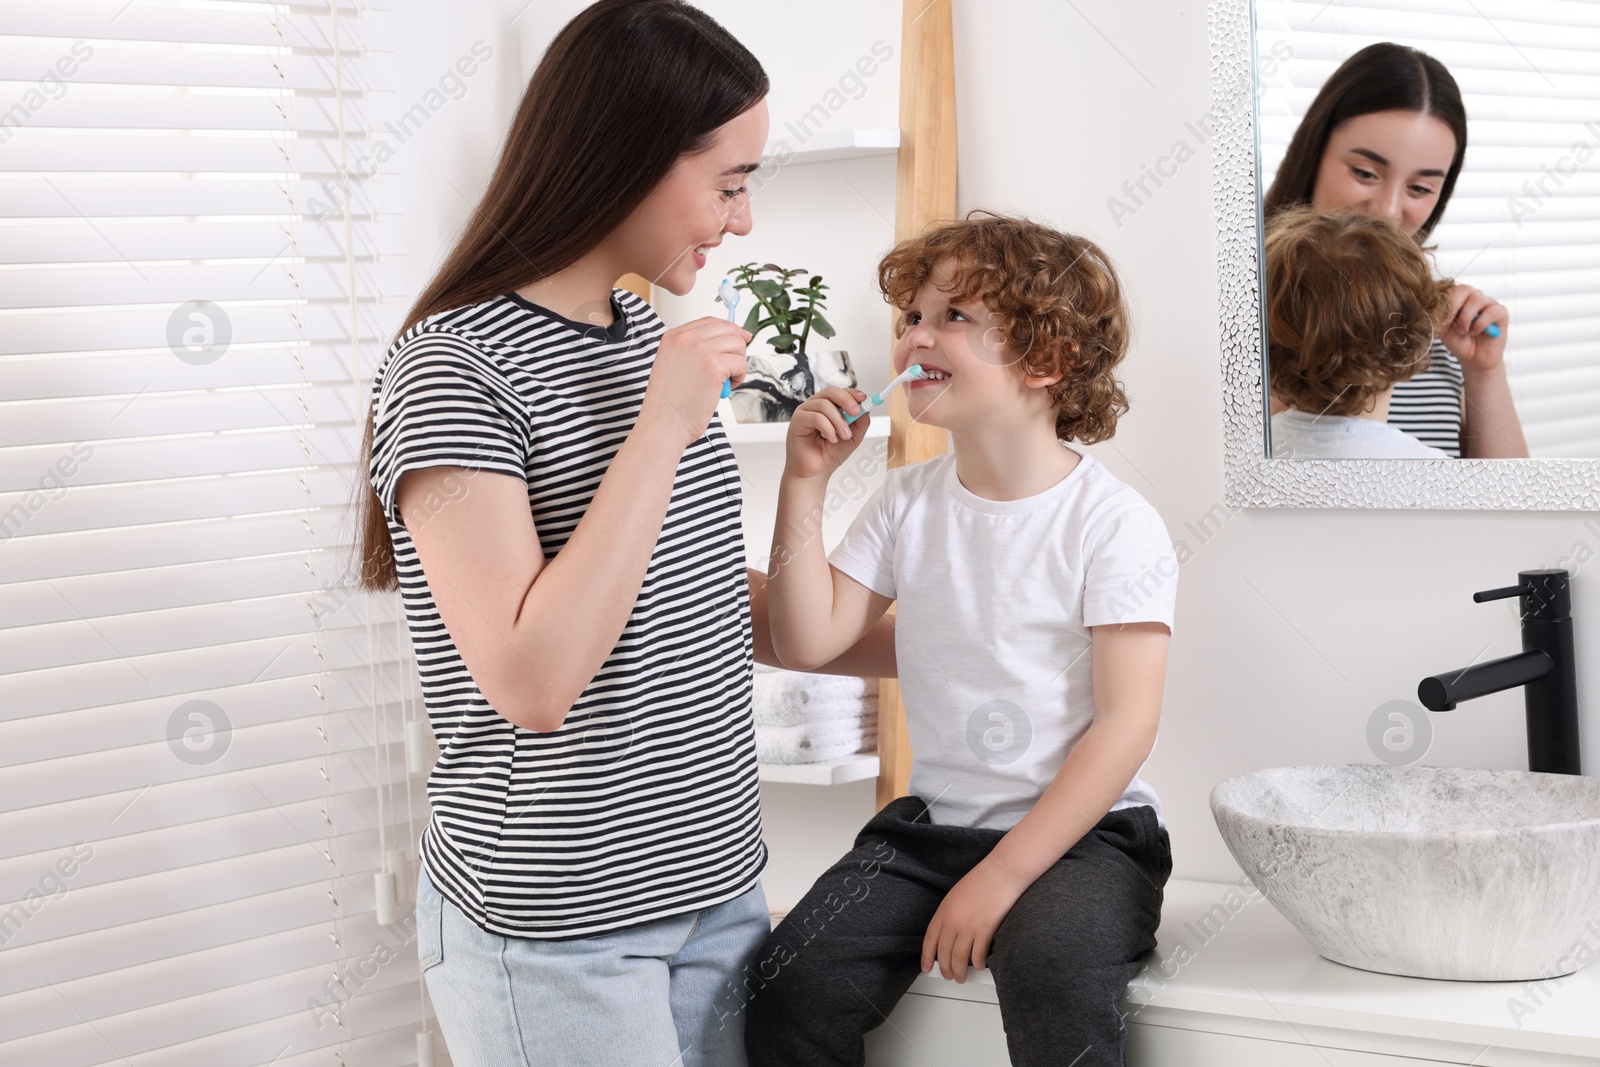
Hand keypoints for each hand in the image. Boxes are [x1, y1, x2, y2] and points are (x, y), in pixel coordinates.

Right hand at [640, 317, 750, 448]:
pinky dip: (739, 377)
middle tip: (734, 367)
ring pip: (737, 344)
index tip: (741, 338)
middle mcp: (685, 338)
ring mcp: (699, 349)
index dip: (729, 329)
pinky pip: (740, 363)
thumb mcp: (674, 365)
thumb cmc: (669, 404)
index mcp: (673, 337)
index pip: (710, 322)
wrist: (663, 424)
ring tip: (726, 381)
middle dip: (737, 348)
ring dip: (738, 364)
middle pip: (728, 329)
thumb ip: (693, 352)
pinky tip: (725, 388)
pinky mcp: (713, 365)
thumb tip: (724, 345)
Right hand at [785, 386, 869, 481]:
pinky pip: (815, 417)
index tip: (864, 399)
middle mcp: (815, 407)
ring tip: (844, 436)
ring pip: (824, 405)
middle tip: (856, 412)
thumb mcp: (852, 438)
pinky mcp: (797, 421)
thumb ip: (860, 422)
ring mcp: (805, 412)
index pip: (839, 393)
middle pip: (830, 392)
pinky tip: (831, 439)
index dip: (852, 393)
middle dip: (846, 400)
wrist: (815, 473)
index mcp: (827, 408)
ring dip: (838, 421)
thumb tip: (866, 408)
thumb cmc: (828, 455)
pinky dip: (827, 428)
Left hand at [921, 861, 1030, 982]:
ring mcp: (969, 926)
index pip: (930, 940)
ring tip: (961, 977)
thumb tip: (949, 933)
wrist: (1001, 872)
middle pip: (944, 953)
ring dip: (960, 972)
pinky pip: (978, 955)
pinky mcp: (986, 930)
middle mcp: (953, 920)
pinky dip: (978, 964)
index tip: (926, 967)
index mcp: (944, 910)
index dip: (927, 957)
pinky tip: (979, 966)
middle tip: (948, 976)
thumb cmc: (983, 880)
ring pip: (959, 958)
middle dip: (945, 969)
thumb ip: (950, 914)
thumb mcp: (957, 895)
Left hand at [1438, 284, 1506, 373]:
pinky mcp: (1501, 312)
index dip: (1444, 303)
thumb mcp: (1443, 328)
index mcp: (1459, 297)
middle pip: (1464, 289)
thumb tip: (1436, 304)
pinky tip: (1475, 332)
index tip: (1440, 320)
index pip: (1451, 288)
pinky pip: (1491, 311)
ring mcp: (1489, 303)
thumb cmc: (1458, 341)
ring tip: (1463, 331)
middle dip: (1454, 309)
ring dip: (1466, 318)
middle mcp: (1475, 296)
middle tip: (1452, 325)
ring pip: (1476, 299)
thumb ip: (1439, 315)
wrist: (1473, 358)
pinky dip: (1480, 324)